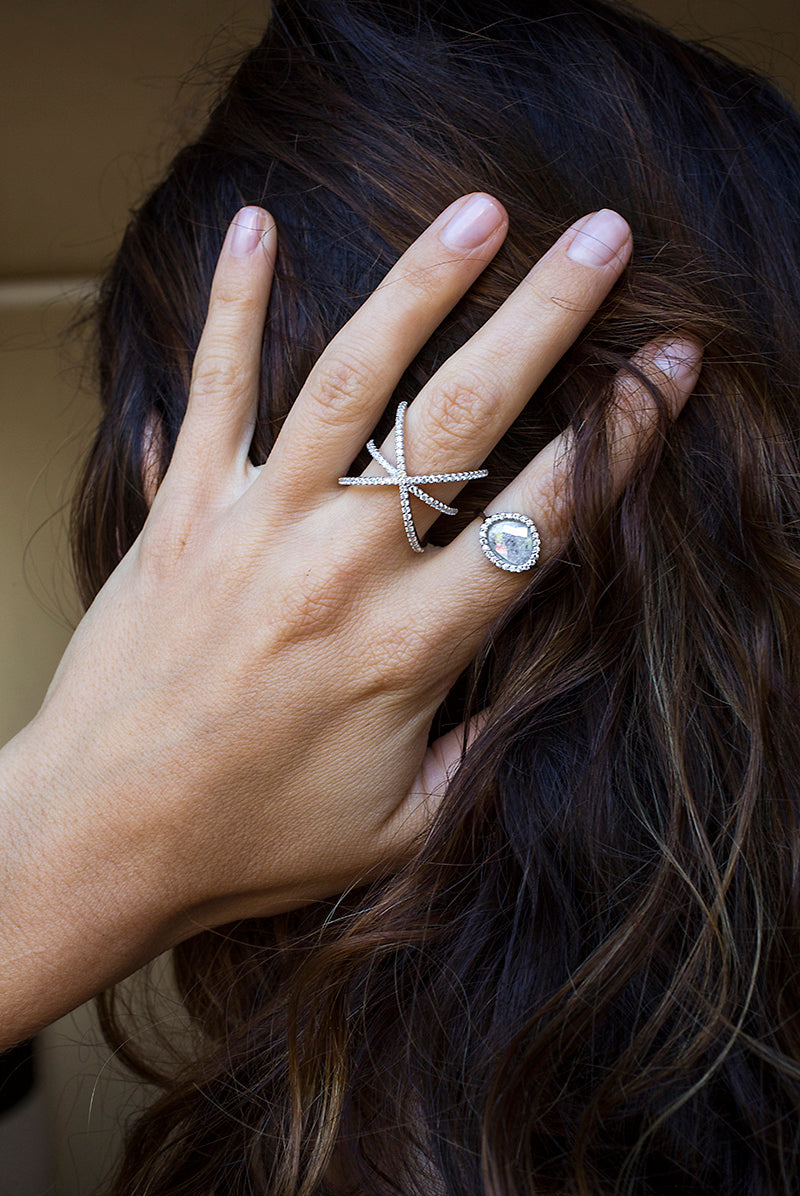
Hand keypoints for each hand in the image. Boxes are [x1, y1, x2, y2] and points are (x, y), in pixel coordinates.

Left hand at [1, 196, 699, 1039]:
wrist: (100, 838)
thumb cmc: (253, 844)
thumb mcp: (398, 830)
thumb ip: (478, 757)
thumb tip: (537, 697)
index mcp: (408, 649)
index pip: (541, 522)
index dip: (620, 440)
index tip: (669, 370)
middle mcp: (339, 571)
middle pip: (463, 422)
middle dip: (546, 321)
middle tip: (605, 241)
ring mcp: (253, 530)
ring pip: (349, 383)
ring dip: (419, 287)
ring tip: (479, 212)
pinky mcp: (182, 516)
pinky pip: (212, 393)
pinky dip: (231, 308)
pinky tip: (255, 226)